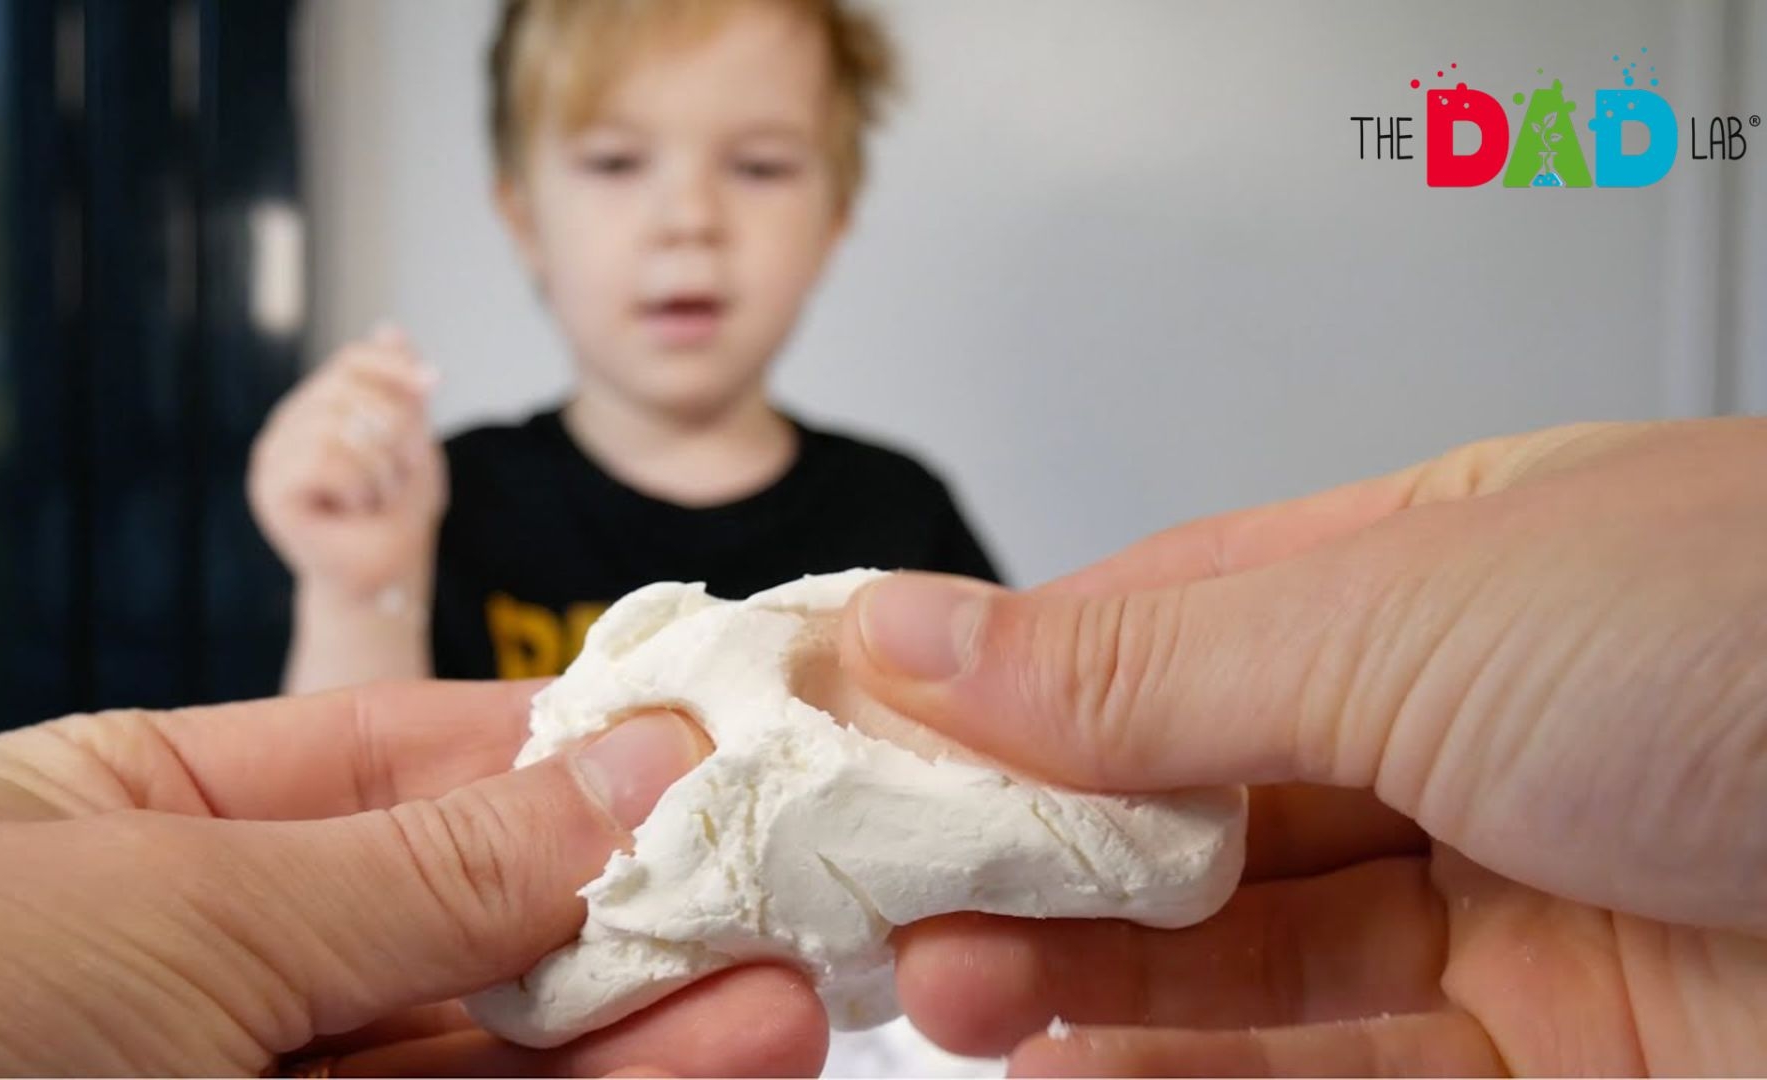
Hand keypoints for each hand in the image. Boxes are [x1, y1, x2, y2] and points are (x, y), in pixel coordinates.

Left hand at [0, 682, 827, 1075]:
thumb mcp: (167, 903)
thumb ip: (421, 865)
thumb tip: (629, 770)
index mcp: (141, 815)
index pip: (399, 756)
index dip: (562, 745)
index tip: (715, 739)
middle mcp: (210, 960)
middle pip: (467, 914)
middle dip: (631, 900)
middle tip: (786, 880)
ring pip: (490, 1054)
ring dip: (646, 1023)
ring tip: (790, 992)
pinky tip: (710, 1063)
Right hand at [249, 325, 447, 602]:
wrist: (386, 575)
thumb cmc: (397, 513)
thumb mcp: (411, 440)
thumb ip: (400, 390)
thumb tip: (389, 327)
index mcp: (320, 406)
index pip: (353, 360)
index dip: (396, 367)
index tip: (435, 384)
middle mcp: (290, 423)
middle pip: (351, 390)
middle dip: (395, 433)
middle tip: (394, 477)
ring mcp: (274, 455)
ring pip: (339, 426)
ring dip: (379, 468)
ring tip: (374, 496)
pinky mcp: (271, 489)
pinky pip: (324, 458)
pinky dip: (357, 484)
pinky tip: (355, 506)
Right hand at [842, 419, 1766, 1074]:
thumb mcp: (1407, 614)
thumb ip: (1148, 657)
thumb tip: (920, 629)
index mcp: (1421, 567)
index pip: (1150, 624)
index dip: (991, 676)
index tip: (851, 727)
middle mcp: (1455, 725)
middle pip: (1181, 798)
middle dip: (1024, 847)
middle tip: (885, 889)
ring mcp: (1503, 895)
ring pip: (1241, 950)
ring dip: (1084, 976)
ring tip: (953, 985)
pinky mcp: (1557, 1053)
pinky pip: (1336, 1067)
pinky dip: (1194, 1077)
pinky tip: (1077, 1071)